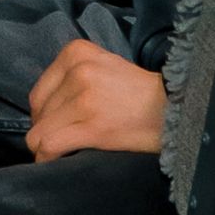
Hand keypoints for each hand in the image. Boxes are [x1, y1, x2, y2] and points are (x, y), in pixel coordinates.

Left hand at [24, 36, 167, 164]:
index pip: (40, 92)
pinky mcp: (92, 125)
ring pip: (40, 132)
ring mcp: (84, 97)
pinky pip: (50, 145)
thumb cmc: (140, 94)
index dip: (44, 115)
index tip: (57, 127)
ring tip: (60, 154)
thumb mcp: (103, 67)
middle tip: (61, 142)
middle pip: (39, 112)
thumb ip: (73, 77)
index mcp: (76, 52)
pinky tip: (55, 162)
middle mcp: (78, 70)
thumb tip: (44, 110)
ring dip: (45, 147)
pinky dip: (47, 157)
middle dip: (45, 131)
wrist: (175, 108)